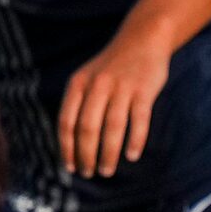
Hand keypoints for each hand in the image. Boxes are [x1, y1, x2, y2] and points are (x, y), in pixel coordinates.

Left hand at [58, 22, 172, 177]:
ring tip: (107, 171)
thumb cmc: (111, 67)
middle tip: (89, 173)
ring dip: (108, 154)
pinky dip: (135, 140)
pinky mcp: (144, 90)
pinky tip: (131, 156)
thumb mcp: (87, 79)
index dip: (66, 147)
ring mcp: (121, 87)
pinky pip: (139, 120)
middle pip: (87, 128)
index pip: (66, 122)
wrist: (142, 38)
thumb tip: (71, 145)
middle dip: (86, 155)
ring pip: (112, 128)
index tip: (69, 167)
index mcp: (78, 84)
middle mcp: (97, 85)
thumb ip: (79, 105)